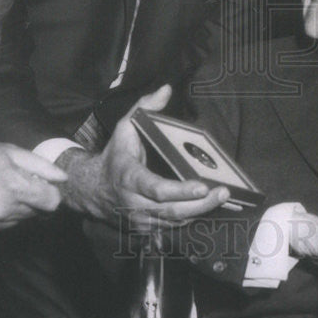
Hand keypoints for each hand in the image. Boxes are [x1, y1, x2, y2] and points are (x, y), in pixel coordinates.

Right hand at [0, 129, 66, 241]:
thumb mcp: (9, 151)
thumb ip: (40, 166)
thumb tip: (63, 178)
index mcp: (12, 187)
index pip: (52, 203)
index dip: (51, 193)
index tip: (43, 186)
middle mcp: (1, 211)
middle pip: (35, 212)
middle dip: (31, 199)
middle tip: (13, 183)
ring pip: (17, 221)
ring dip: (13, 209)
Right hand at [58, 85, 229, 228]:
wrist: (93, 189)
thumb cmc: (115, 155)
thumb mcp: (124, 127)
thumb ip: (145, 107)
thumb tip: (166, 88)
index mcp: (129, 177)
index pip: (156, 188)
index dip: (180, 191)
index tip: (202, 186)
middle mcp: (133, 202)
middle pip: (171, 210)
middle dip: (200, 204)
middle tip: (223, 193)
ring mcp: (139, 219)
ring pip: (174, 221)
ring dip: (200, 212)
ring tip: (223, 198)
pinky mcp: (145, 228)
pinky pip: (172, 227)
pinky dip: (191, 218)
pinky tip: (209, 207)